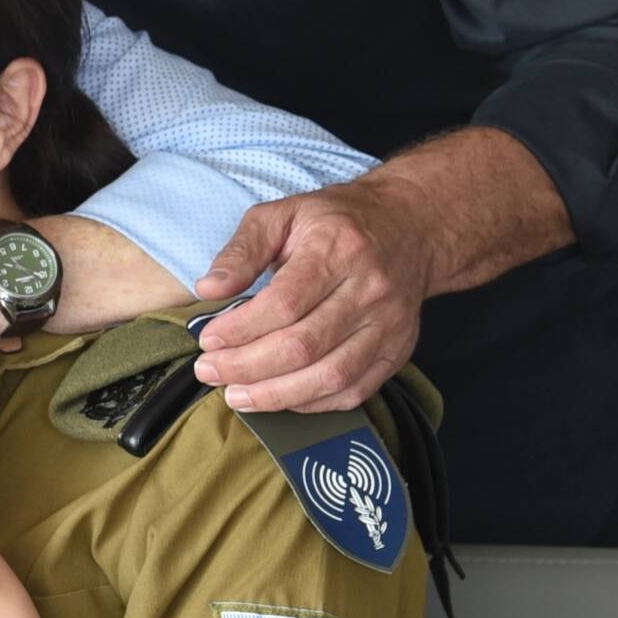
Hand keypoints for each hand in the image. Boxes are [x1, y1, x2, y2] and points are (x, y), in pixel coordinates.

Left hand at [191, 180, 432, 412]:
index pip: (284, 303)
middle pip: (304, 346)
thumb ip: (243, 249)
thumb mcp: (282, 214)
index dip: (241, 329)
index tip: (208, 340)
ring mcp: (389, 325)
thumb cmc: (336, 221)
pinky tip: (279, 397)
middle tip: (210, 372)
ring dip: (276, 395)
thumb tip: (209, 288)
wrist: (409, 227)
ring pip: (330, 376)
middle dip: (248, 367)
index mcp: (339, 250)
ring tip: (236, 394)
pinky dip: (312, 403)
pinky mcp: (398, 351)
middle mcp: (370, 291)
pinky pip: (354, 391)